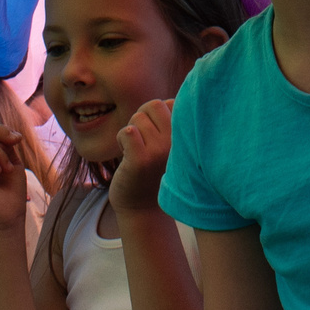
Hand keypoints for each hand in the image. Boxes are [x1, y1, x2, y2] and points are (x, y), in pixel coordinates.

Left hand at [107, 99, 174, 218]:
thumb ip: (171, 121)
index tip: (157, 136)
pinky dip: (121, 140)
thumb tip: (168, 100)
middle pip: (154, 104)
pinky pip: (127, 131)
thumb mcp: (169, 143)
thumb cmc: (154, 169)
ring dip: (131, 132)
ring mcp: (160, 151)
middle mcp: (178, 143)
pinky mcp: (141, 160)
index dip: (157, 115)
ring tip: (137, 151)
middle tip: (143, 141)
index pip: (171, 102)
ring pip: (137, 118)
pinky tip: (127, 155)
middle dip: (142, 118)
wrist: (142, 208)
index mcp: (188, 137)